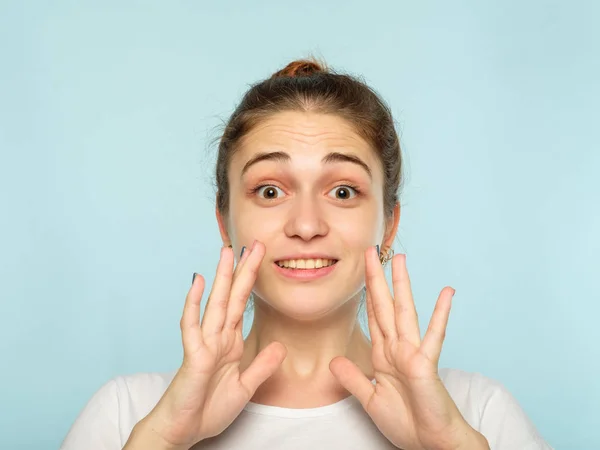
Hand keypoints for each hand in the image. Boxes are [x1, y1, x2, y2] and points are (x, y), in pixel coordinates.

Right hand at [140, 241, 286, 448]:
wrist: (183, 431)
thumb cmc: (207, 409)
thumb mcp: (245, 387)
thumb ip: (261, 366)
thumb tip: (280, 345)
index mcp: (229, 343)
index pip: (242, 305)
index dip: (251, 282)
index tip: (260, 259)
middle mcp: (217, 338)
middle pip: (231, 297)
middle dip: (242, 270)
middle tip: (253, 244)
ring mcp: (203, 344)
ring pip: (215, 304)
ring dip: (221, 277)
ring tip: (227, 251)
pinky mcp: (193, 356)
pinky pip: (192, 326)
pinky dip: (194, 303)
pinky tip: (198, 282)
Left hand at [330, 247, 487, 449]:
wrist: (430, 445)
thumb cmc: (407, 423)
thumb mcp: (370, 400)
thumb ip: (353, 379)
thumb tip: (332, 362)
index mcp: (384, 356)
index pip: (373, 317)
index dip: (367, 294)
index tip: (362, 271)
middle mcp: (398, 349)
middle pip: (384, 306)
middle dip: (377, 278)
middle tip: (371, 250)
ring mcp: (413, 354)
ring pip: (404, 312)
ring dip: (402, 285)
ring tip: (401, 259)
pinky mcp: (425, 365)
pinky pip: (432, 337)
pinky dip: (440, 314)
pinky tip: (446, 292)